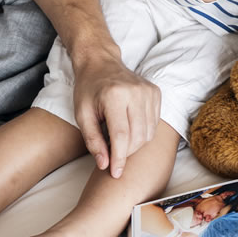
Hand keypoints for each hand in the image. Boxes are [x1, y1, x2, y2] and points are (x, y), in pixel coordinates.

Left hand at [72, 52, 161, 177]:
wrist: (101, 63)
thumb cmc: (88, 90)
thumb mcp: (82, 115)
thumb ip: (93, 140)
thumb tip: (105, 164)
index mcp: (114, 95)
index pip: (121, 135)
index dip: (119, 158)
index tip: (115, 173)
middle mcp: (136, 92)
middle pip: (137, 136)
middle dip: (126, 153)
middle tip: (113, 156)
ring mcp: (149, 91)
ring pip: (149, 133)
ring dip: (135, 145)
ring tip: (120, 142)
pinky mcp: (156, 92)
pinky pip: (154, 123)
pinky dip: (143, 133)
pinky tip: (130, 128)